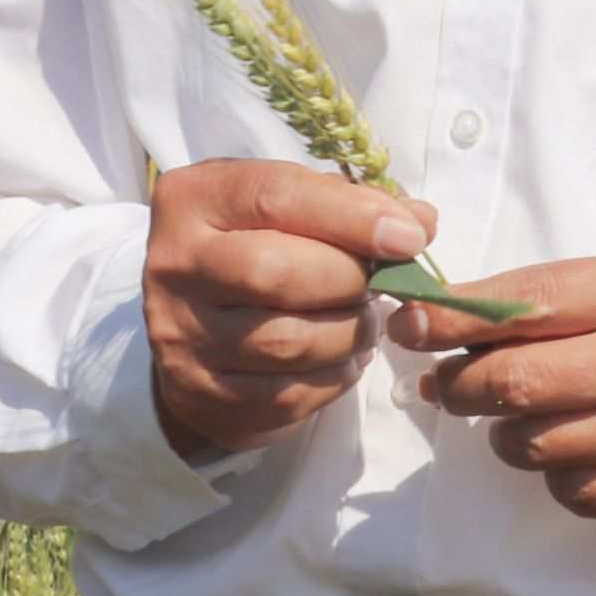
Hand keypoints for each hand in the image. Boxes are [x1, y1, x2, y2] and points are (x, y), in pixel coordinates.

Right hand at [145, 159, 435, 456]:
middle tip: (384, 281)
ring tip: (368, 319)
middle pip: (276, 273)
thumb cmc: (251, 240)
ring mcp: (182, 339)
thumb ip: (349, 202)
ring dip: (350, 332)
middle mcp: (175, 267)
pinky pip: (286, 396)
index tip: (410, 234)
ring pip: (287, 343)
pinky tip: (345, 358)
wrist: (186, 315)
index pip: (276, 197)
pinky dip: (334, 378)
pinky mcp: (200, 398)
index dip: (351, 216)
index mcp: (195, 200)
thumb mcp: (285, 201)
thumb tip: (420, 223)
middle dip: (350, 278)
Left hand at [384, 250, 595, 534]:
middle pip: (512, 382)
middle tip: (450, 379)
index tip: (410, 320)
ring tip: (536, 410)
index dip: (454, 316)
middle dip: (464, 382)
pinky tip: (588, 446)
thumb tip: (490, 311)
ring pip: (533, 445)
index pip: (525, 304)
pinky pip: (575, 492)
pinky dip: (563, 471)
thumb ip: (585, 290)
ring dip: (514, 431)